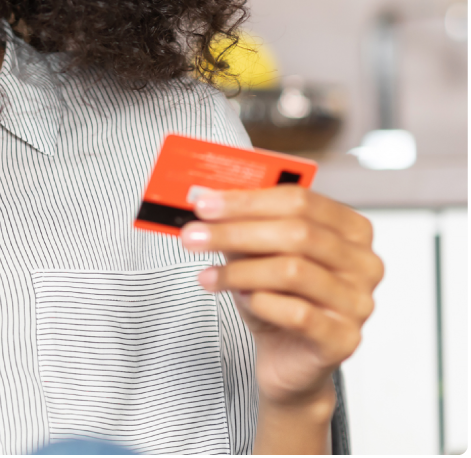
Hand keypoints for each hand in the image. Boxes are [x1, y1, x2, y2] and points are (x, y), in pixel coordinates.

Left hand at [180, 186, 381, 408]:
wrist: (287, 357)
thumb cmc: (276, 296)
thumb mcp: (256, 252)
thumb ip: (240, 223)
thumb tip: (205, 198)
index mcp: (350, 228)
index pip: (300, 200)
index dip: (247, 200)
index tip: (203, 203)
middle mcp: (363, 262)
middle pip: (297, 232)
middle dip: (236, 232)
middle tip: (193, 236)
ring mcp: (359, 302)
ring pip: (293, 271)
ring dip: (240, 271)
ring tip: (209, 277)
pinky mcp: (345, 339)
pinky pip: (298, 313)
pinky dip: (260, 303)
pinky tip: (241, 301)